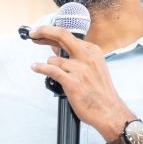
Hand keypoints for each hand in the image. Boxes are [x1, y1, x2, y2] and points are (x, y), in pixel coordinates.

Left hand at [28, 25, 130, 139]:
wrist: (109, 111)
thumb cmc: (101, 93)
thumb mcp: (93, 68)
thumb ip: (75, 56)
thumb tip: (55, 48)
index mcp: (92, 51)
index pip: (68, 35)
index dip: (51, 33)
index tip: (41, 34)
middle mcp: (86, 56)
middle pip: (61, 35)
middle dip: (44, 31)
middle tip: (33, 34)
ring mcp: (79, 69)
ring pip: (53, 59)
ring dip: (49, 66)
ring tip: (52, 74)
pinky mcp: (72, 82)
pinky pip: (51, 70)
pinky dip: (40, 68)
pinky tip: (35, 67)